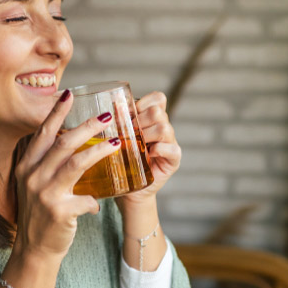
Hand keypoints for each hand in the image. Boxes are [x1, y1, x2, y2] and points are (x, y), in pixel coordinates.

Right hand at [12, 90, 121, 262]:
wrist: (34, 249)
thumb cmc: (40, 214)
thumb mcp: (36, 184)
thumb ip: (48, 164)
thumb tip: (74, 141)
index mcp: (26, 166)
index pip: (43, 133)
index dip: (56, 112)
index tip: (68, 94)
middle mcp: (32, 176)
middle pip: (63, 143)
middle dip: (87, 126)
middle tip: (106, 116)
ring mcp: (45, 194)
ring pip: (76, 164)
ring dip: (99, 151)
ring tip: (117, 143)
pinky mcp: (59, 212)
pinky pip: (86, 199)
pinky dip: (95, 200)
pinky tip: (99, 202)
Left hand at [116, 91, 181, 207]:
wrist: (128, 189)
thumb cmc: (121, 160)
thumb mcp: (118, 137)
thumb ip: (119, 121)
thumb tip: (114, 103)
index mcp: (152, 119)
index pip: (158, 98)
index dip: (143, 103)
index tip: (129, 115)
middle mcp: (164, 128)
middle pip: (158, 112)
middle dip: (140, 121)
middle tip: (128, 135)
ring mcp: (170, 144)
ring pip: (164, 128)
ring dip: (147, 135)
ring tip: (136, 146)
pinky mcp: (173, 161)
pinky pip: (173, 149)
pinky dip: (159, 150)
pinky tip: (148, 155)